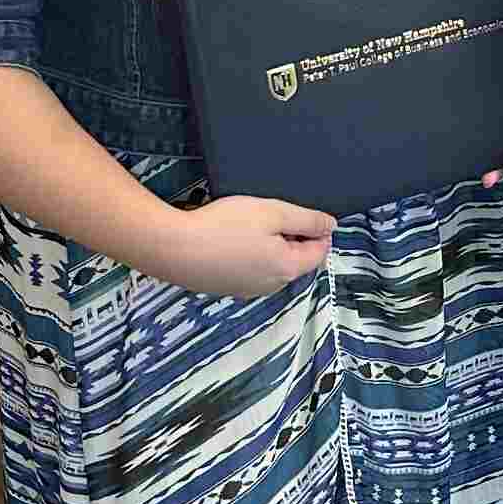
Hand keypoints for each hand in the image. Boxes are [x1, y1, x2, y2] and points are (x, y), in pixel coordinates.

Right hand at [162, 195, 336, 298]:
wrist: (172, 248)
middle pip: (296, 260)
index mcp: (287, 269)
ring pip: (272, 265)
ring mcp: (245, 290)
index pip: (319, 252)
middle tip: (271, 216)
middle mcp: (270, 286)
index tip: (302, 214)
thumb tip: (331, 226)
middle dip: (291, 237)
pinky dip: (248, 254)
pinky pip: (249, 269)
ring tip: (248, 225)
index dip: (317, 230)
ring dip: (269, 246)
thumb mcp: (273, 213)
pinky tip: (231, 238)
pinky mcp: (225, 288)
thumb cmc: (224, 226)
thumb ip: (307, 220)